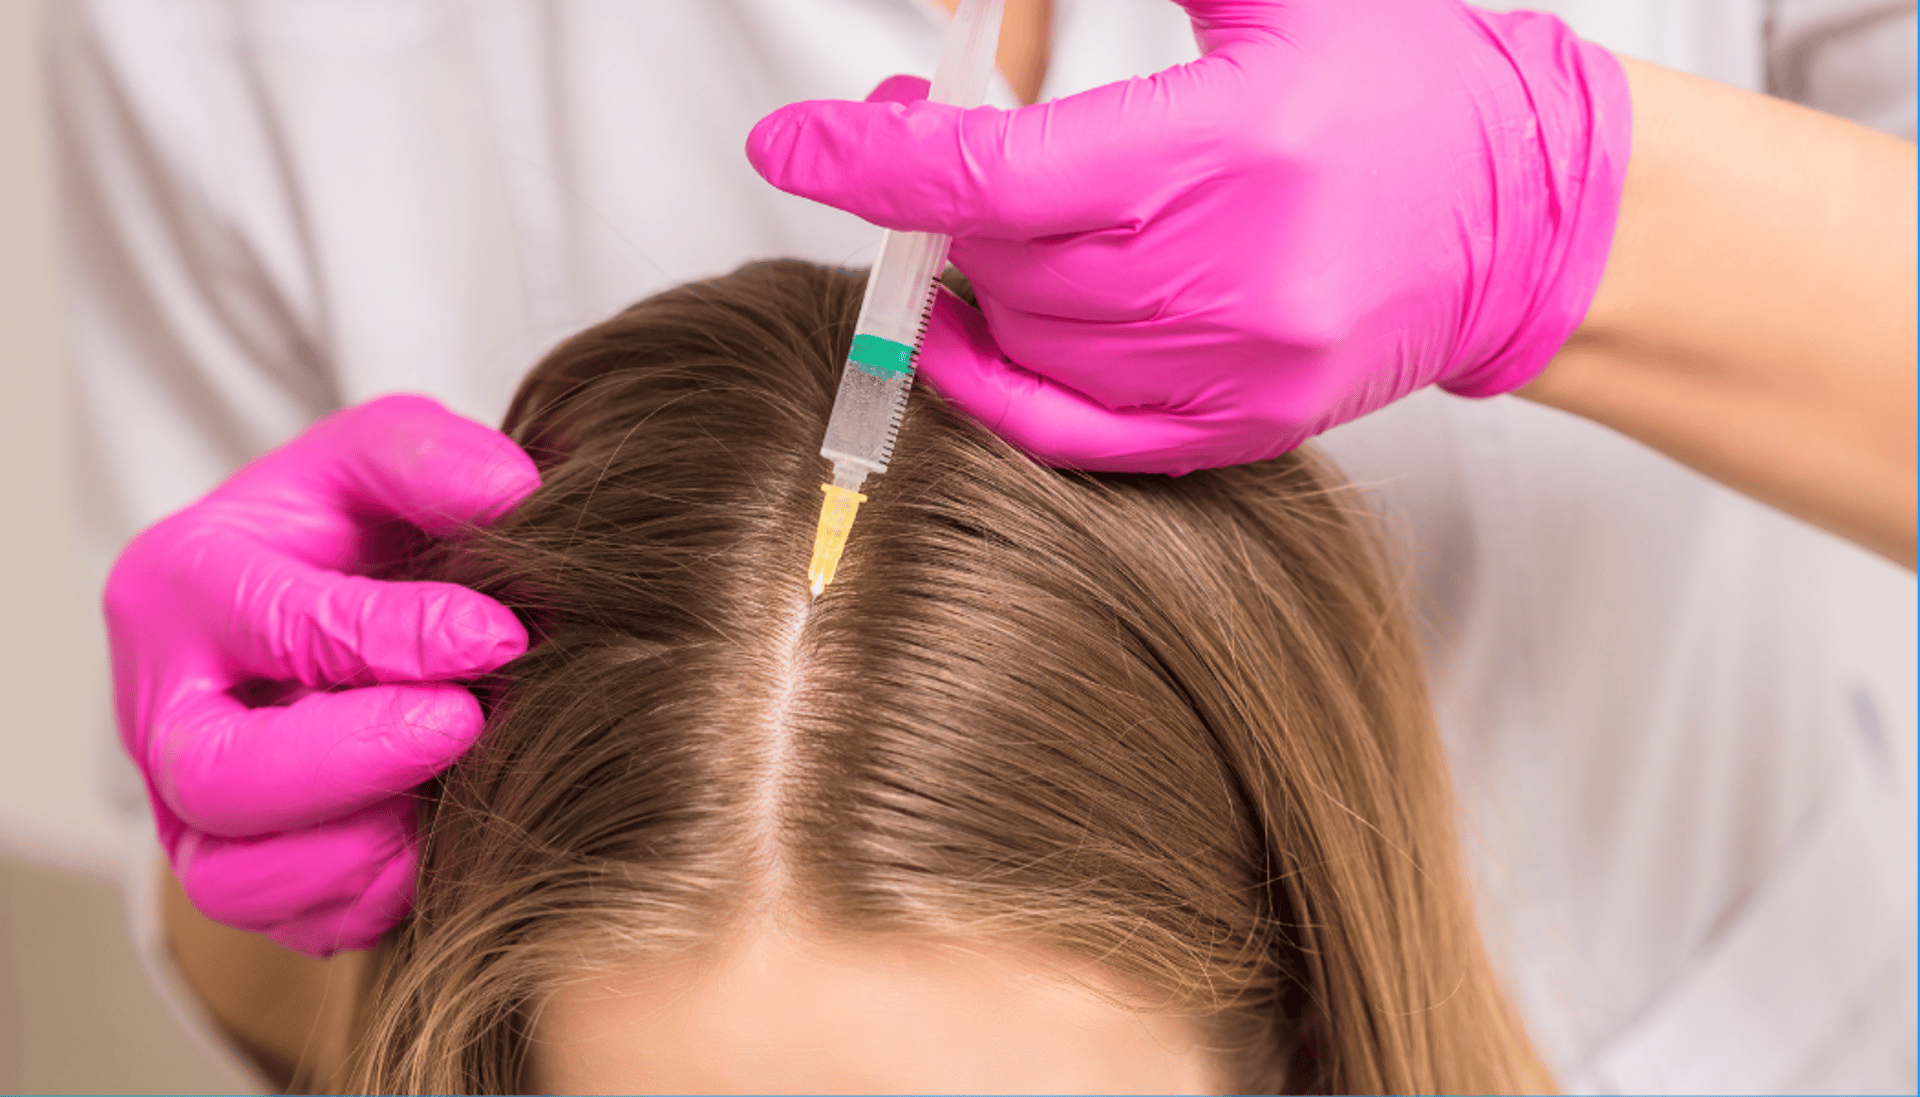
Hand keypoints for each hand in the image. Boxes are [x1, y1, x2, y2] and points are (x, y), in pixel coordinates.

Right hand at [104, 394, 539, 955]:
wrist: (323, 598)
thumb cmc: (345, 526)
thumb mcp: (377, 457)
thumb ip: (428, 458)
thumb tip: (513, 496)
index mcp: (182, 584)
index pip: (279, 627)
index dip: (397, 639)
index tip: (500, 635)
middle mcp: (163, 707)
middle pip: (221, 778)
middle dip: (355, 763)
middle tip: (468, 724)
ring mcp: (187, 803)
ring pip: (235, 877)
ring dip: (362, 850)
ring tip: (452, 792)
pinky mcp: (235, 866)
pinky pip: (287, 922)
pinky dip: (368, 896)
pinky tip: (439, 837)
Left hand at [747, 0, 1630, 472]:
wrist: (1532, 210)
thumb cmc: (1409, 82)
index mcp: (1228, 146)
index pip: (994, 175)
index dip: (872, 161)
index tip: (790, 143)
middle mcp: (1230, 274)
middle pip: (1002, 260)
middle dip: (930, 199)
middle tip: (915, 138)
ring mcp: (1241, 367)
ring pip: (1029, 345)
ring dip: (969, 283)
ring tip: (974, 220)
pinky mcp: (1251, 427)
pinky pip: (1082, 435)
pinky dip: (1004, 390)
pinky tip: (971, 338)